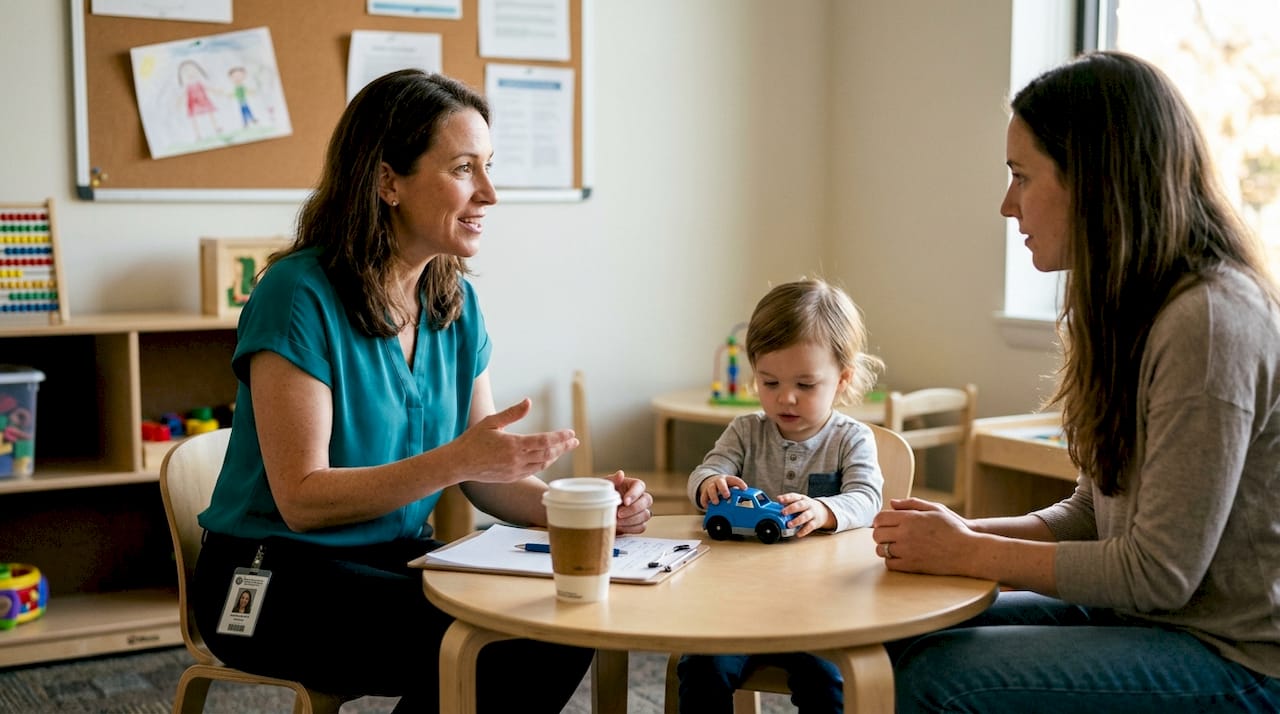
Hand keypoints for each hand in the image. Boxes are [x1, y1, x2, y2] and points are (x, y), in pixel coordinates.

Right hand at [451, 399, 577, 482]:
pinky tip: (548, 458)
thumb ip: (513, 413)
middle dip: (563, 447)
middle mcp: (516, 460)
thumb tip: (529, 401)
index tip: (571, 433)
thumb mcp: (491, 421)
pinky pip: (533, 471)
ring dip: (555, 456)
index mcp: (513, 444)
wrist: (459, 463)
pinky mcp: (511, 478)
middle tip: (575, 441)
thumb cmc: (473, 440)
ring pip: (542, 464)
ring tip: (565, 448)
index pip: (544, 441)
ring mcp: (514, 471)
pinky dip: (544, 464)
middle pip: (548, 454)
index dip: (560, 437)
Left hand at [604, 470, 653, 533]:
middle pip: (647, 500)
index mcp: (633, 485)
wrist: (597, 511)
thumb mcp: (603, 486)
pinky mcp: (639, 523)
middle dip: (633, 509)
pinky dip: (631, 528)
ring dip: (630, 520)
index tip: (625, 501)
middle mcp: (640, 497)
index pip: (640, 486)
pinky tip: (620, 527)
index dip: (634, 494)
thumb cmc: (602, 496)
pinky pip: (641, 527)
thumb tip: (620, 474)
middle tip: (619, 514)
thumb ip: (612, 480)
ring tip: (616, 522)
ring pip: (645, 515)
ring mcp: (641, 511)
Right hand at [699, 475, 747, 507]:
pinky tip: (707, 506)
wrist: (711, 481)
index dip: (740, 483)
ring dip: (713, 496)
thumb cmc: (725, 485)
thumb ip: (738, 491)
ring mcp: (711, 486)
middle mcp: (719, 481)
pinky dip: (704, 502)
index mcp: (728, 479)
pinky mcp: (704, 492)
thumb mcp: (732, 485)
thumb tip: (748, 499)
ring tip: (716, 503)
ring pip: (711, 489)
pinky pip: (703, 496)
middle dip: (723, 489)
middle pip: (720, 483)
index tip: (744, 488)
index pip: (735, 480)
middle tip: (727, 496)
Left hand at [775, 493, 832, 536]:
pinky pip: (810, 527)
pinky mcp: (816, 522)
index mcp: (801, 498)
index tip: (779, 500)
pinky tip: (798, 534)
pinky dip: (804, 531)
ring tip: (789, 524)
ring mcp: (812, 513)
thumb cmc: (806, 507)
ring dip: (797, 520)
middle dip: (791, 508)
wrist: (823, 511)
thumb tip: (774, 507)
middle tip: (783, 512)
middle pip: (800, 505)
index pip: (794, 496)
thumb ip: (788, 504)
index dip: (786, 498)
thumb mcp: (798, 502)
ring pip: (805, 516)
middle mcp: (807, 505)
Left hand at [871, 497, 972, 573]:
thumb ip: (911, 503)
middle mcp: (905, 534)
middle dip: (880, 534)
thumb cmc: (953, 528)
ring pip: (881, 550)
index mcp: (910, 518)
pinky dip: (891, 561)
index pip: (880, 518)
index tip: (884, 524)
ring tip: (894, 545)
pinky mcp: (911, 566)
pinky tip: (900, 556)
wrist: (968, 551)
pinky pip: (890, 564)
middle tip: (887, 535)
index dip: (879, 521)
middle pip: (877, 535)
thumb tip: (891, 503)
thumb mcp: (935, 509)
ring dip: (884, 548)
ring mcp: (907, 551)